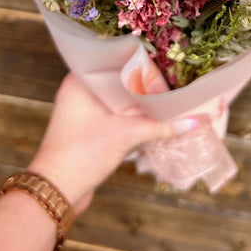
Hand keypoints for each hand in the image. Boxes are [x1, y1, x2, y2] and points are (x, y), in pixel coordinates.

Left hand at [28, 73, 199, 213]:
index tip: (166, 60)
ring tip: (170, 96)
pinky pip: (117, 114)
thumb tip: (195, 121)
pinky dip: (134, 116)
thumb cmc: (81, 155)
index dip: (141, 60)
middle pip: (120, 79)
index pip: (115, 59)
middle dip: (145, 83)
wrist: (56, 192)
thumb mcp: (124, 135)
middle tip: (174, 77)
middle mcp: (81, 90)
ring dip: (141, 102)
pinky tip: (156, 117)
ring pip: (120, 98)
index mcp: (80, 81)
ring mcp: (85, 110)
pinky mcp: (91, 128)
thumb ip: (160, 126)